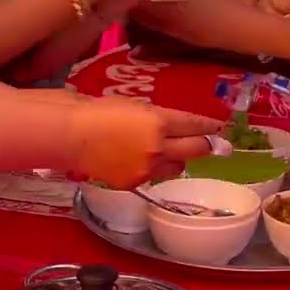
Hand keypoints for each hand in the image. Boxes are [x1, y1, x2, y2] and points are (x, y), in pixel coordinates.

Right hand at [67, 98, 220, 187]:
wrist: (71, 136)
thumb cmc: (99, 111)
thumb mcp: (135, 106)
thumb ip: (159, 118)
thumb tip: (176, 127)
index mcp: (160, 121)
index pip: (195, 125)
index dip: (209, 126)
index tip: (218, 127)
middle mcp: (159, 146)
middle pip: (197, 149)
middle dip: (206, 145)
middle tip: (212, 143)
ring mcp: (148, 167)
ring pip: (178, 167)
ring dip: (179, 159)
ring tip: (170, 152)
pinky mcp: (135, 182)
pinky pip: (154, 176)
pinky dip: (153, 169)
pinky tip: (142, 160)